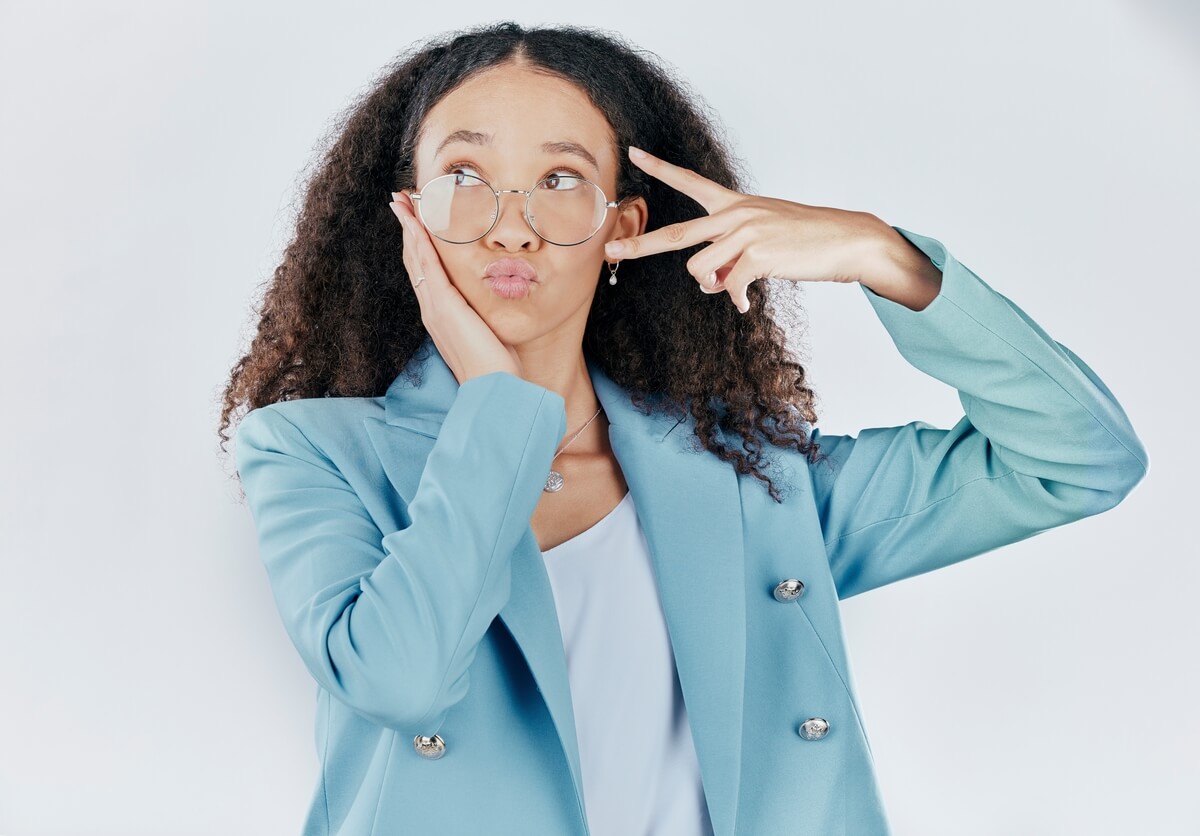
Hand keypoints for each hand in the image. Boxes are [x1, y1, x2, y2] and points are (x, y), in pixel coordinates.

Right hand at [389, 192, 523, 384]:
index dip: (417, 243)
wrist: (493, 388)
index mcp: (441, 313)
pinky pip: (427, 266)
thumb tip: (494, 305)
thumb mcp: (489, 333)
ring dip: (408, 227)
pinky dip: (418, 240)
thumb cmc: (496, 367)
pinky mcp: (443, 305)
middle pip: (413, 259)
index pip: (425, 270)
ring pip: (415, 258)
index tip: (413, 219)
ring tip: (401, 201)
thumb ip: (484, 315)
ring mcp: (434, 306)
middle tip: (399, 200)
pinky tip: (414, 221)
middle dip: (407, 228)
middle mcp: (431, 308)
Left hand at [603, 147, 899, 313]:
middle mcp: (735, 214)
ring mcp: (746, 233)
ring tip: (738, 286)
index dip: (660, 167)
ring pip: (701, 271)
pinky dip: (737, 301)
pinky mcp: (758, 255)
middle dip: (638, 246)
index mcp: (734, 204)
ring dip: (715, 287)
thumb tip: (709, 285)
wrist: (847, 240)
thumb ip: (729, 256)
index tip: (633, 152)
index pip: (690, 181)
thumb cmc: (805, 241)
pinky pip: (729, 289)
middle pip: (675, 235)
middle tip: (610, 254)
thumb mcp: (761, 239)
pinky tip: (748, 303)